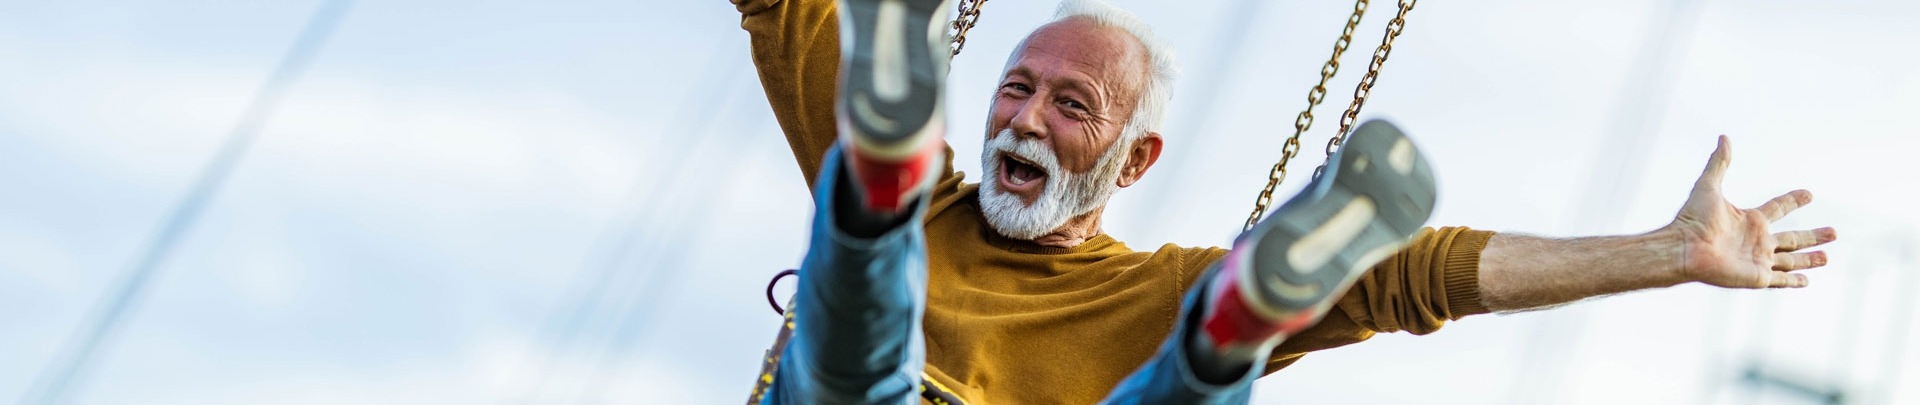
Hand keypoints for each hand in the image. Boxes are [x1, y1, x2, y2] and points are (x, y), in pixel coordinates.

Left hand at [1665, 135, 1837, 288]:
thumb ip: (1719, 163)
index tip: (1809, 194)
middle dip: (1813, 236)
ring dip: (1809, 259)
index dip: (1794, 200)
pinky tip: (1807, 281)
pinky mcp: (1757, 276)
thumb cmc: (1693, 219)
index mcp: (1750, 219)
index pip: (1779, 208)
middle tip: (1834, 232)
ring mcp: (1758, 259)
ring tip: (1827, 257)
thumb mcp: (1708, 186)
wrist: (1684, 248)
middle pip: (1792, 237)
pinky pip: (1780, 280)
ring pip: (1791, 260)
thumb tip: (1724, 137)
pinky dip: (1794, 281)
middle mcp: (1757, 240)